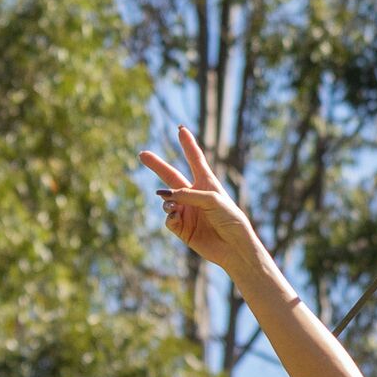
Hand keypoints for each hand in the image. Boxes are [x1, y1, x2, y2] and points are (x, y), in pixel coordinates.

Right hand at [139, 124, 266, 286]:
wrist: (234, 247)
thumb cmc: (230, 219)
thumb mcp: (213, 200)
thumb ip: (189, 195)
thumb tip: (165, 196)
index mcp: (207, 183)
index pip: (195, 159)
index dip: (188, 144)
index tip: (181, 129)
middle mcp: (194, 195)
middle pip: (171, 176)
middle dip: (157, 165)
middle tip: (142, 154)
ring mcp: (187, 211)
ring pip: (167, 200)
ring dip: (167, 200)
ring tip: (173, 206)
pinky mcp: (182, 228)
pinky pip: (168, 218)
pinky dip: (169, 216)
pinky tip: (175, 217)